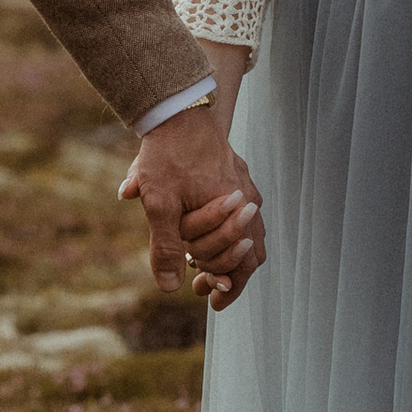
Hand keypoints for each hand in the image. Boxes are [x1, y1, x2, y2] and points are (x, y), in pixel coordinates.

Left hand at [117, 101, 264, 309]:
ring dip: (229, 254)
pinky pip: (244, 213)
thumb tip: (170, 289)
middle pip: (252, 253)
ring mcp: (246, 186)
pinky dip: (231, 232)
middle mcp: (248, 201)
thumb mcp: (159, 204)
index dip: (226, 288)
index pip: (242, 265)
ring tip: (204, 267)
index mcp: (234, 212)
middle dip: (228, 275)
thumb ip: (165, 247)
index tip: (210, 302)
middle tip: (204, 290)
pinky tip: (208, 233)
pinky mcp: (238, 174)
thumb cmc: (167, 157)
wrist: (177, 109)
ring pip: (251, 233)